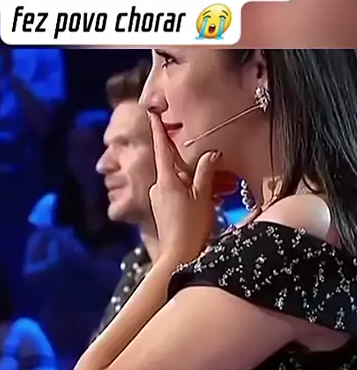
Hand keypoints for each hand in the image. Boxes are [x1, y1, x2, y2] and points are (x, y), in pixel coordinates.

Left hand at [149, 112, 220, 264]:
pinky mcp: (164, 210)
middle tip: (213, 162)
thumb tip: (211, 153)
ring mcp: (159, 199)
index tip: (152, 113)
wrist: (178, 256)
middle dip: (193, 164)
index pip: (162, 148)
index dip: (158, 130)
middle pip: (176, 166)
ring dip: (196, 181)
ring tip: (219, 188)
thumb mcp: (203, 197)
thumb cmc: (191, 227)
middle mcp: (158, 187)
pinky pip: (179, 193)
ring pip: (180, 181)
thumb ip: (206, 172)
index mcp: (166, 180)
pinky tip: (208, 200)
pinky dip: (192, 192)